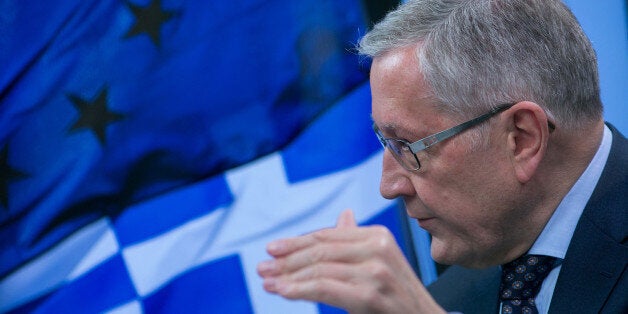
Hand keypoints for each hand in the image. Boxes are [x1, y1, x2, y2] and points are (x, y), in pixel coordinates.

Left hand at [257, 209, 444, 313]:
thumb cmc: (398, 296)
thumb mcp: (380, 262)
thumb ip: (356, 240)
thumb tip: (343, 215)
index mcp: (378, 235)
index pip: (327, 236)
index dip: (296, 242)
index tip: (272, 249)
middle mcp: (378, 248)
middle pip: (320, 251)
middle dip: (287, 260)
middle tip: (262, 267)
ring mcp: (375, 271)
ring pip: (319, 269)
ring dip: (287, 277)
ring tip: (268, 282)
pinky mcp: (369, 295)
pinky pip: (324, 288)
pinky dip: (299, 289)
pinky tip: (284, 292)